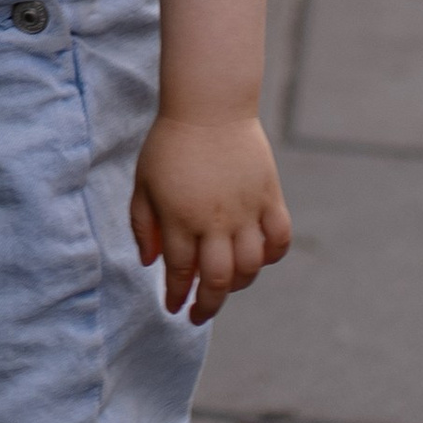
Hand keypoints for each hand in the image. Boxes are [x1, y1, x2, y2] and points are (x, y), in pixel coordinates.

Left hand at [129, 111, 292, 324]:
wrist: (209, 107)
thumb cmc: (170, 145)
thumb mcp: (143, 184)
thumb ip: (143, 226)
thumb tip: (150, 263)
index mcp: (180, 218)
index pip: (180, 272)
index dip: (177, 295)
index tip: (174, 307)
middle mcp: (215, 221)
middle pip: (218, 280)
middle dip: (208, 305)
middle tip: (200, 315)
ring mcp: (246, 210)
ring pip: (250, 266)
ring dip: (238, 284)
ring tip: (226, 286)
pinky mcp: (269, 197)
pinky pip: (279, 238)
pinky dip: (272, 256)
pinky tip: (259, 259)